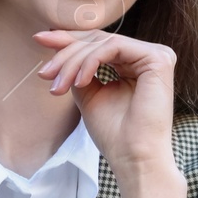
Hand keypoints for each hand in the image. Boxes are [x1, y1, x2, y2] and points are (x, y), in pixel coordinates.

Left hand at [33, 28, 176, 170]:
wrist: (132, 157)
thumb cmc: (114, 133)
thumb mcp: (88, 93)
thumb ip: (78, 69)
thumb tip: (57, 44)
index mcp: (133, 65)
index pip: (98, 43)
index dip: (69, 40)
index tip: (39, 40)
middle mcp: (146, 57)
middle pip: (98, 40)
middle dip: (66, 53)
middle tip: (45, 72)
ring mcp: (155, 56)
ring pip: (103, 43)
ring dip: (74, 62)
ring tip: (59, 86)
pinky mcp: (158, 59)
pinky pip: (114, 47)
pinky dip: (91, 61)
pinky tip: (80, 82)